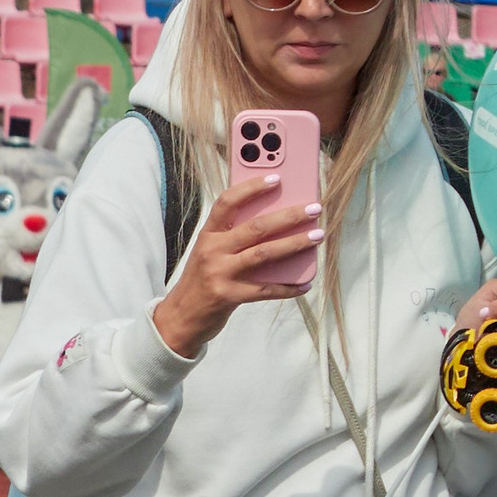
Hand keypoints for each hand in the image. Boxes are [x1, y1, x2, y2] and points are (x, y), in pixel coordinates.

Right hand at [154, 172, 323, 354]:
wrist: (180, 318)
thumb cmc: (201, 280)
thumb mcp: (209, 252)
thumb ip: (232, 236)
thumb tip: (275, 220)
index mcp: (208, 234)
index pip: (228, 202)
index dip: (252, 188)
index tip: (276, 178)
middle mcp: (212, 251)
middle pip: (255, 227)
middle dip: (288, 216)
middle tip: (314, 208)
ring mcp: (220, 274)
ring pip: (264, 253)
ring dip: (294, 243)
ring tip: (316, 236)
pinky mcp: (229, 296)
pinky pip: (266, 290)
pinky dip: (288, 287)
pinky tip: (305, 284)